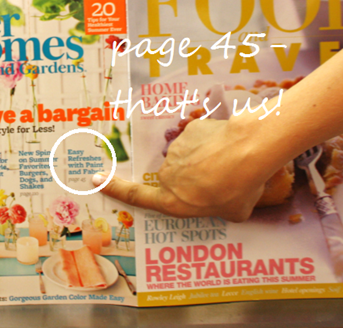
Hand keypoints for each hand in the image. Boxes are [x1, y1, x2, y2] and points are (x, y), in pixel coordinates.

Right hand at [93, 117, 279, 221]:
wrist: (246, 151)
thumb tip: (224, 201)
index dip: (114, 188)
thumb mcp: (233, 212)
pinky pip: (200, 139)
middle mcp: (168, 175)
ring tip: (233, 163)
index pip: (136, 196)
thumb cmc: (239, 187)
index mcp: (173, 200)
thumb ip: (219, 208)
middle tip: (226, 180)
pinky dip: (213, 143)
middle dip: (196, 177)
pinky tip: (230, 146)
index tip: (96, 178)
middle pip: (177, 176)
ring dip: (207, 160)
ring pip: (190, 156)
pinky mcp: (189, 130)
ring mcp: (176, 150)